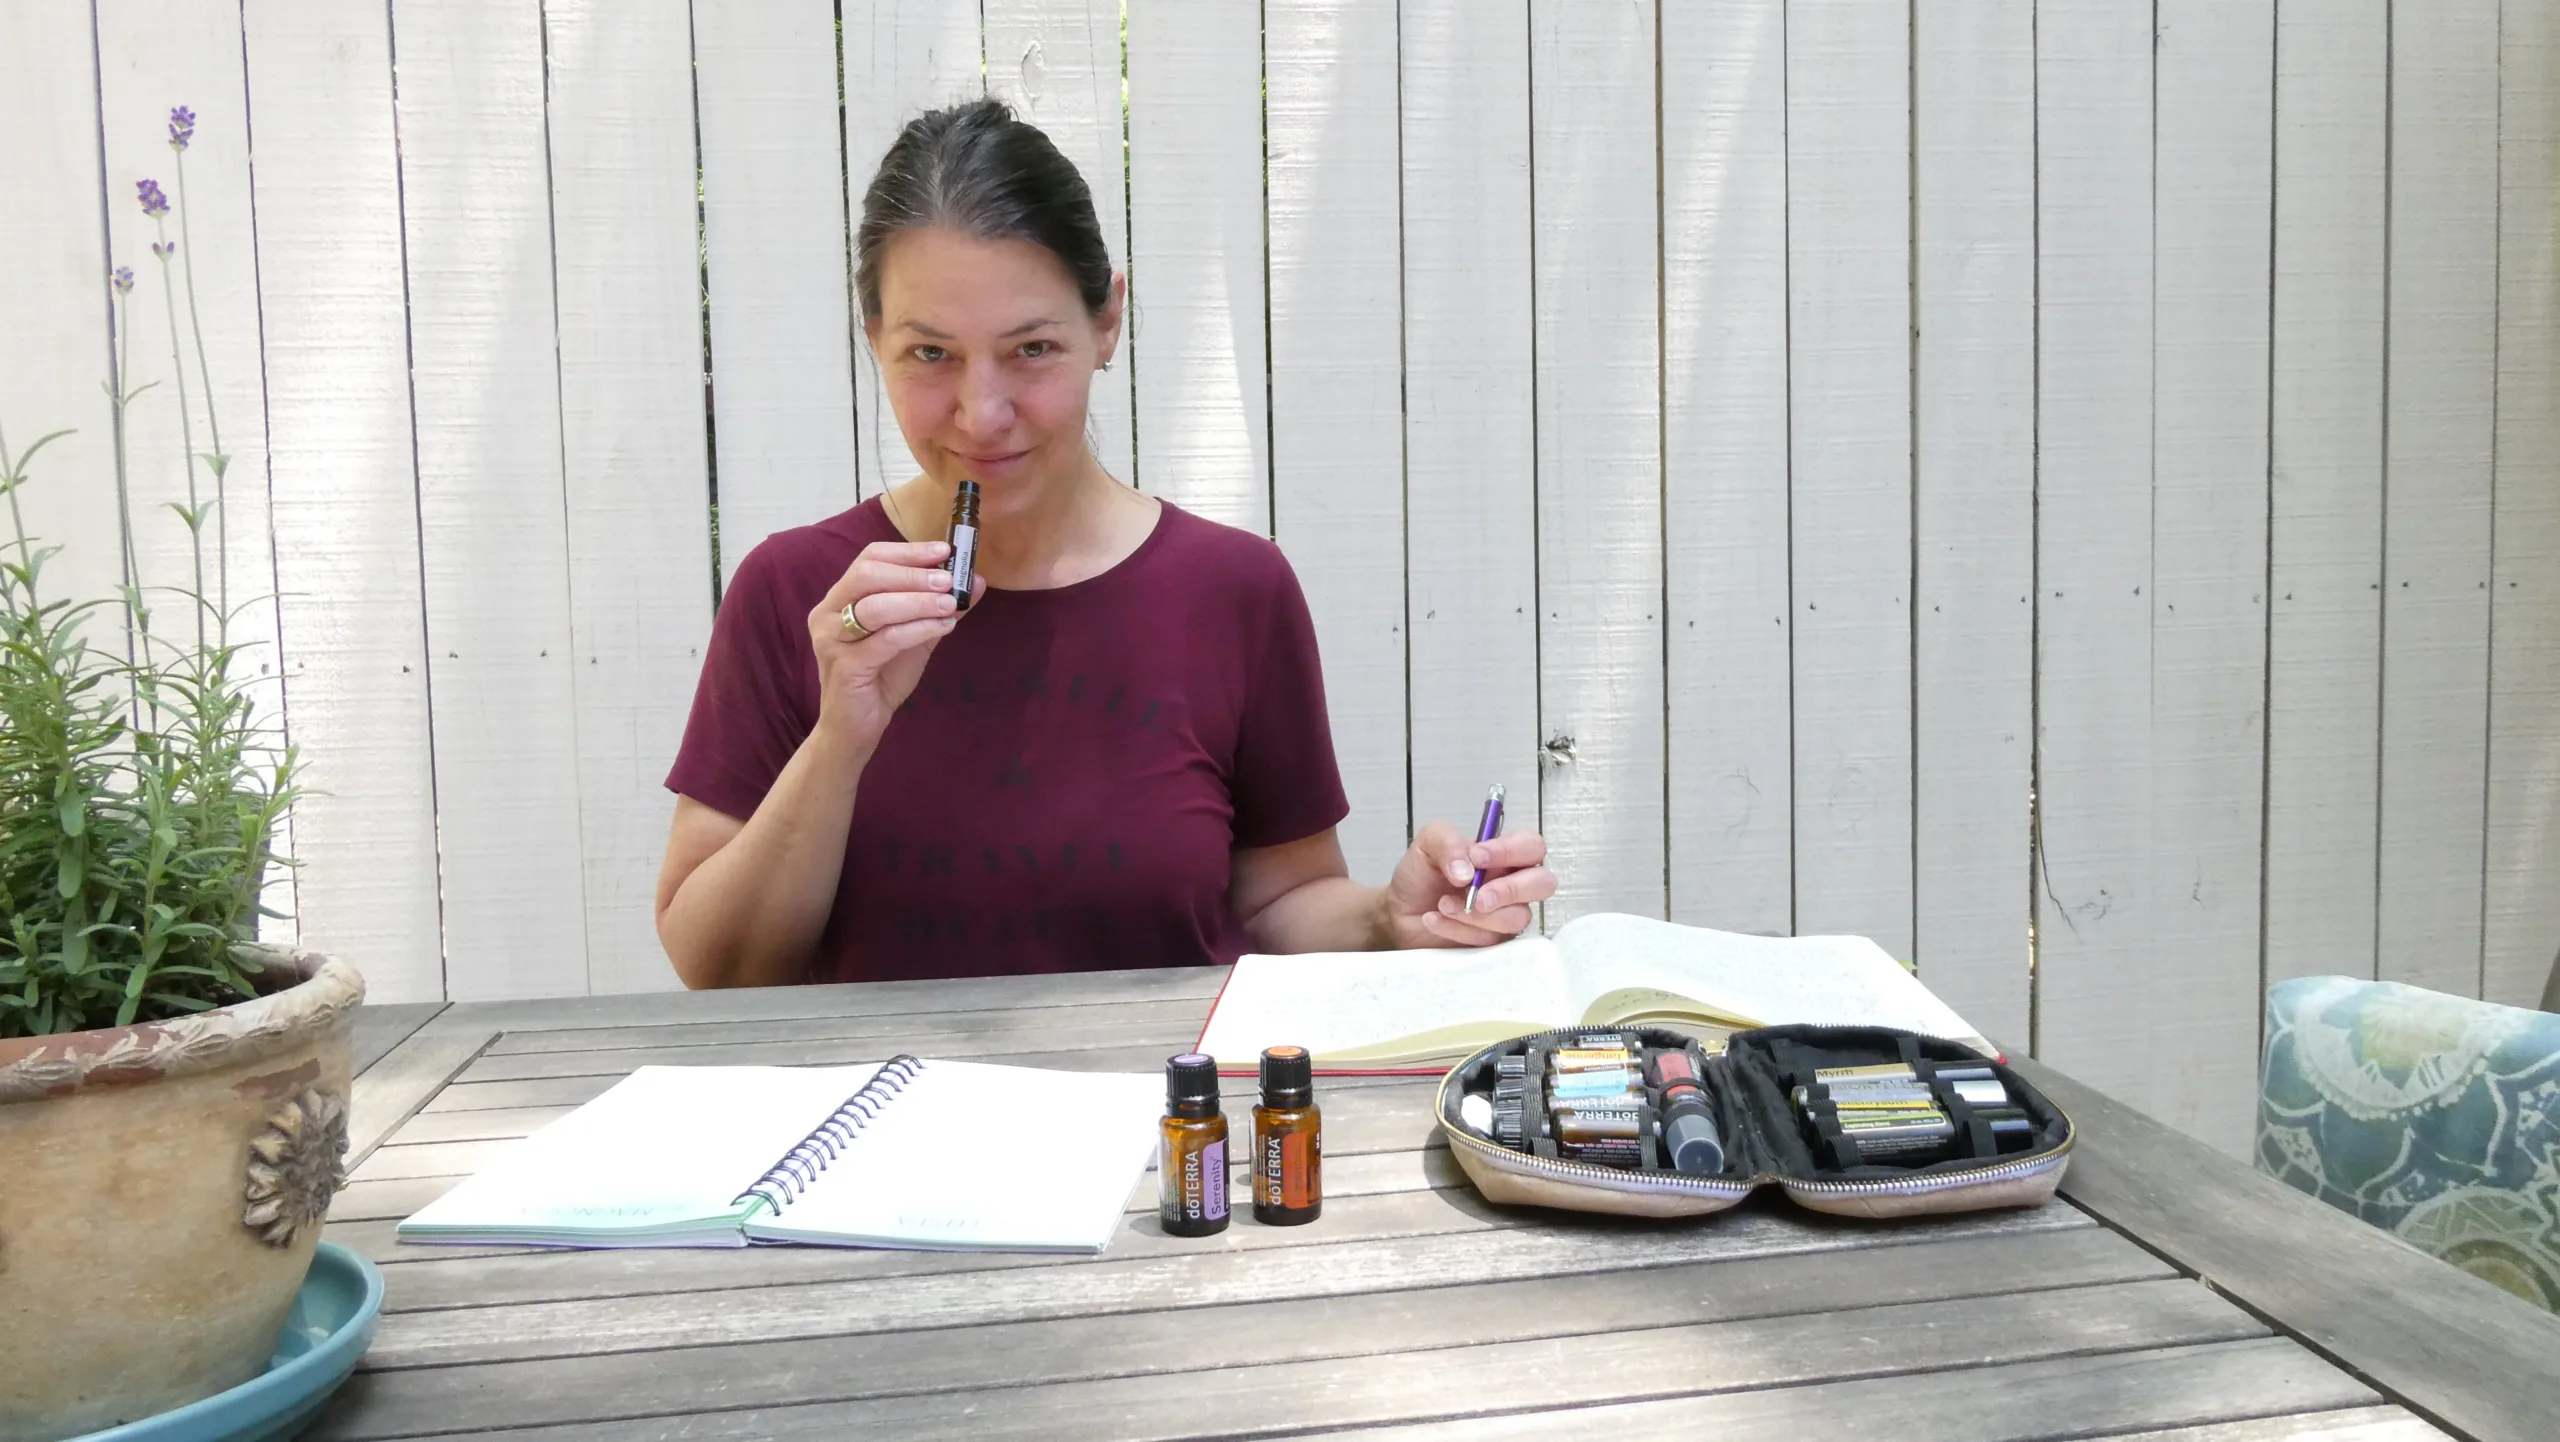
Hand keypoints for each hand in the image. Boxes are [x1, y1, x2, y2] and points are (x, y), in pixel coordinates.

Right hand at [805, 540, 960, 751]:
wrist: (856, 727)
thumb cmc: (881, 677)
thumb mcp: (915, 636)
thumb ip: (938, 608)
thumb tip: (975, 581)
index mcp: (840, 598)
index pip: (869, 558)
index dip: (908, 552)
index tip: (945, 551)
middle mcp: (828, 613)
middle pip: (868, 575)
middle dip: (913, 574)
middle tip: (948, 579)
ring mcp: (832, 639)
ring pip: (876, 607)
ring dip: (918, 601)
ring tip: (951, 604)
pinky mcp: (844, 666)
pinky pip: (885, 639)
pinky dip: (918, 629)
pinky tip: (943, 627)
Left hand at [1381, 820, 1553, 948]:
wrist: (1400, 911)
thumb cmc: (1421, 874)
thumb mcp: (1427, 843)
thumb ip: (1447, 842)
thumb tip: (1469, 871)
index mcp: (1503, 855)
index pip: (1531, 846)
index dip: (1510, 851)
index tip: (1476, 857)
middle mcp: (1512, 883)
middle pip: (1543, 884)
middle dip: (1510, 890)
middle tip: (1478, 897)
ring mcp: (1506, 915)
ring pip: (1517, 918)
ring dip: (1475, 914)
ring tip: (1442, 905)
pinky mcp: (1494, 942)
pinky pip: (1491, 941)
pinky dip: (1459, 930)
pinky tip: (1435, 920)